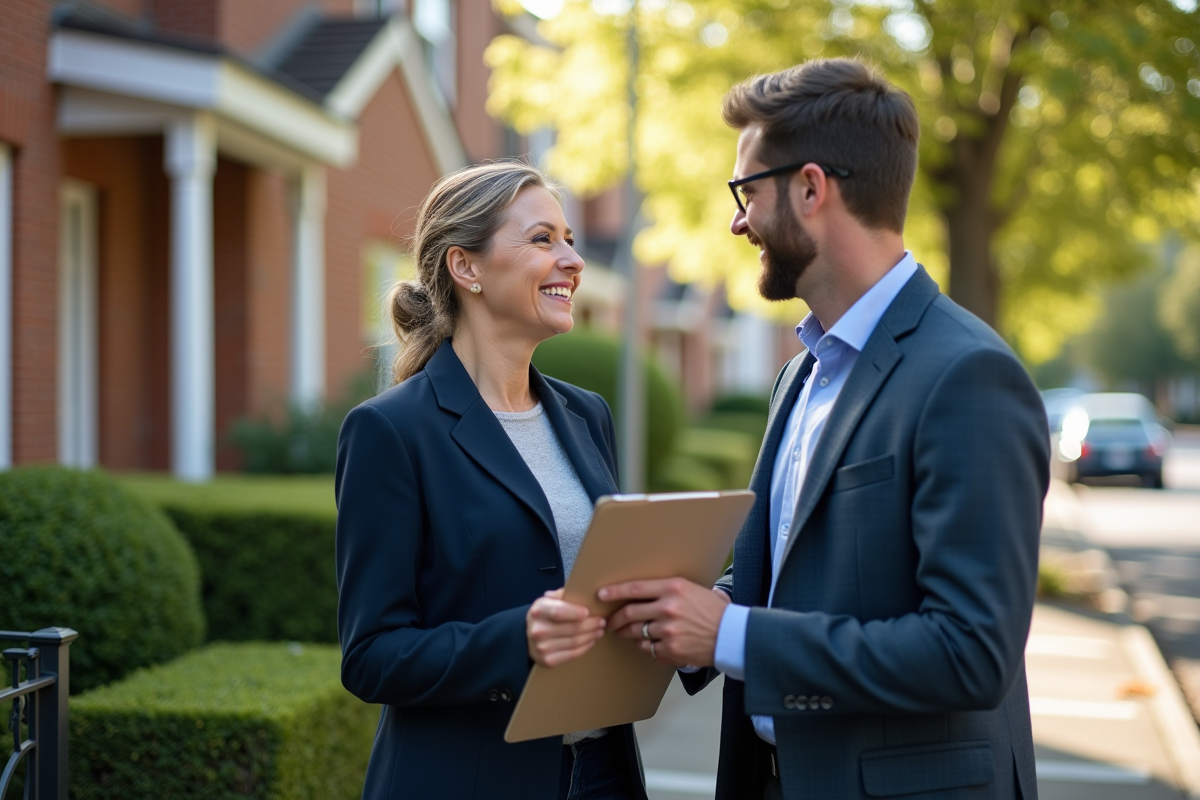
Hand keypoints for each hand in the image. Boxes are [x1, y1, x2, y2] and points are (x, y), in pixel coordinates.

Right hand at [526, 588, 605, 666]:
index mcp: (539, 611)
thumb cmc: (543, 615)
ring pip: (574, 642)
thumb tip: (582, 591)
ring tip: (599, 631)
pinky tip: (591, 641)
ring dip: (591, 636)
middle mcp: (539, 630)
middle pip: (572, 628)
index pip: (560, 612)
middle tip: (602, 621)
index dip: (576, 612)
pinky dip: (584, 647)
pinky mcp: (548, 660)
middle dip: (591, 624)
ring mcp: (542, 647)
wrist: (526, 635)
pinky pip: (572, 654)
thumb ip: (563, 595)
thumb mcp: (548, 600)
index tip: (589, 611)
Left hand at [599, 580, 730, 667]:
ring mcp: (668, 631)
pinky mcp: (670, 650)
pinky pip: (648, 649)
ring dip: (628, 633)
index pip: (636, 588)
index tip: (602, 595)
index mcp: (673, 588)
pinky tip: (650, 644)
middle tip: (610, 621)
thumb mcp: (694, 589)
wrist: (732, 636)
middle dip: (616, 618)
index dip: (615, 592)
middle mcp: (668, 608)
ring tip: (626, 633)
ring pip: (637, 632)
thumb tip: (645, 591)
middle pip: (630, 613)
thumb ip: (670, 590)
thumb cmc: (714, 611)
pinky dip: (646, 646)